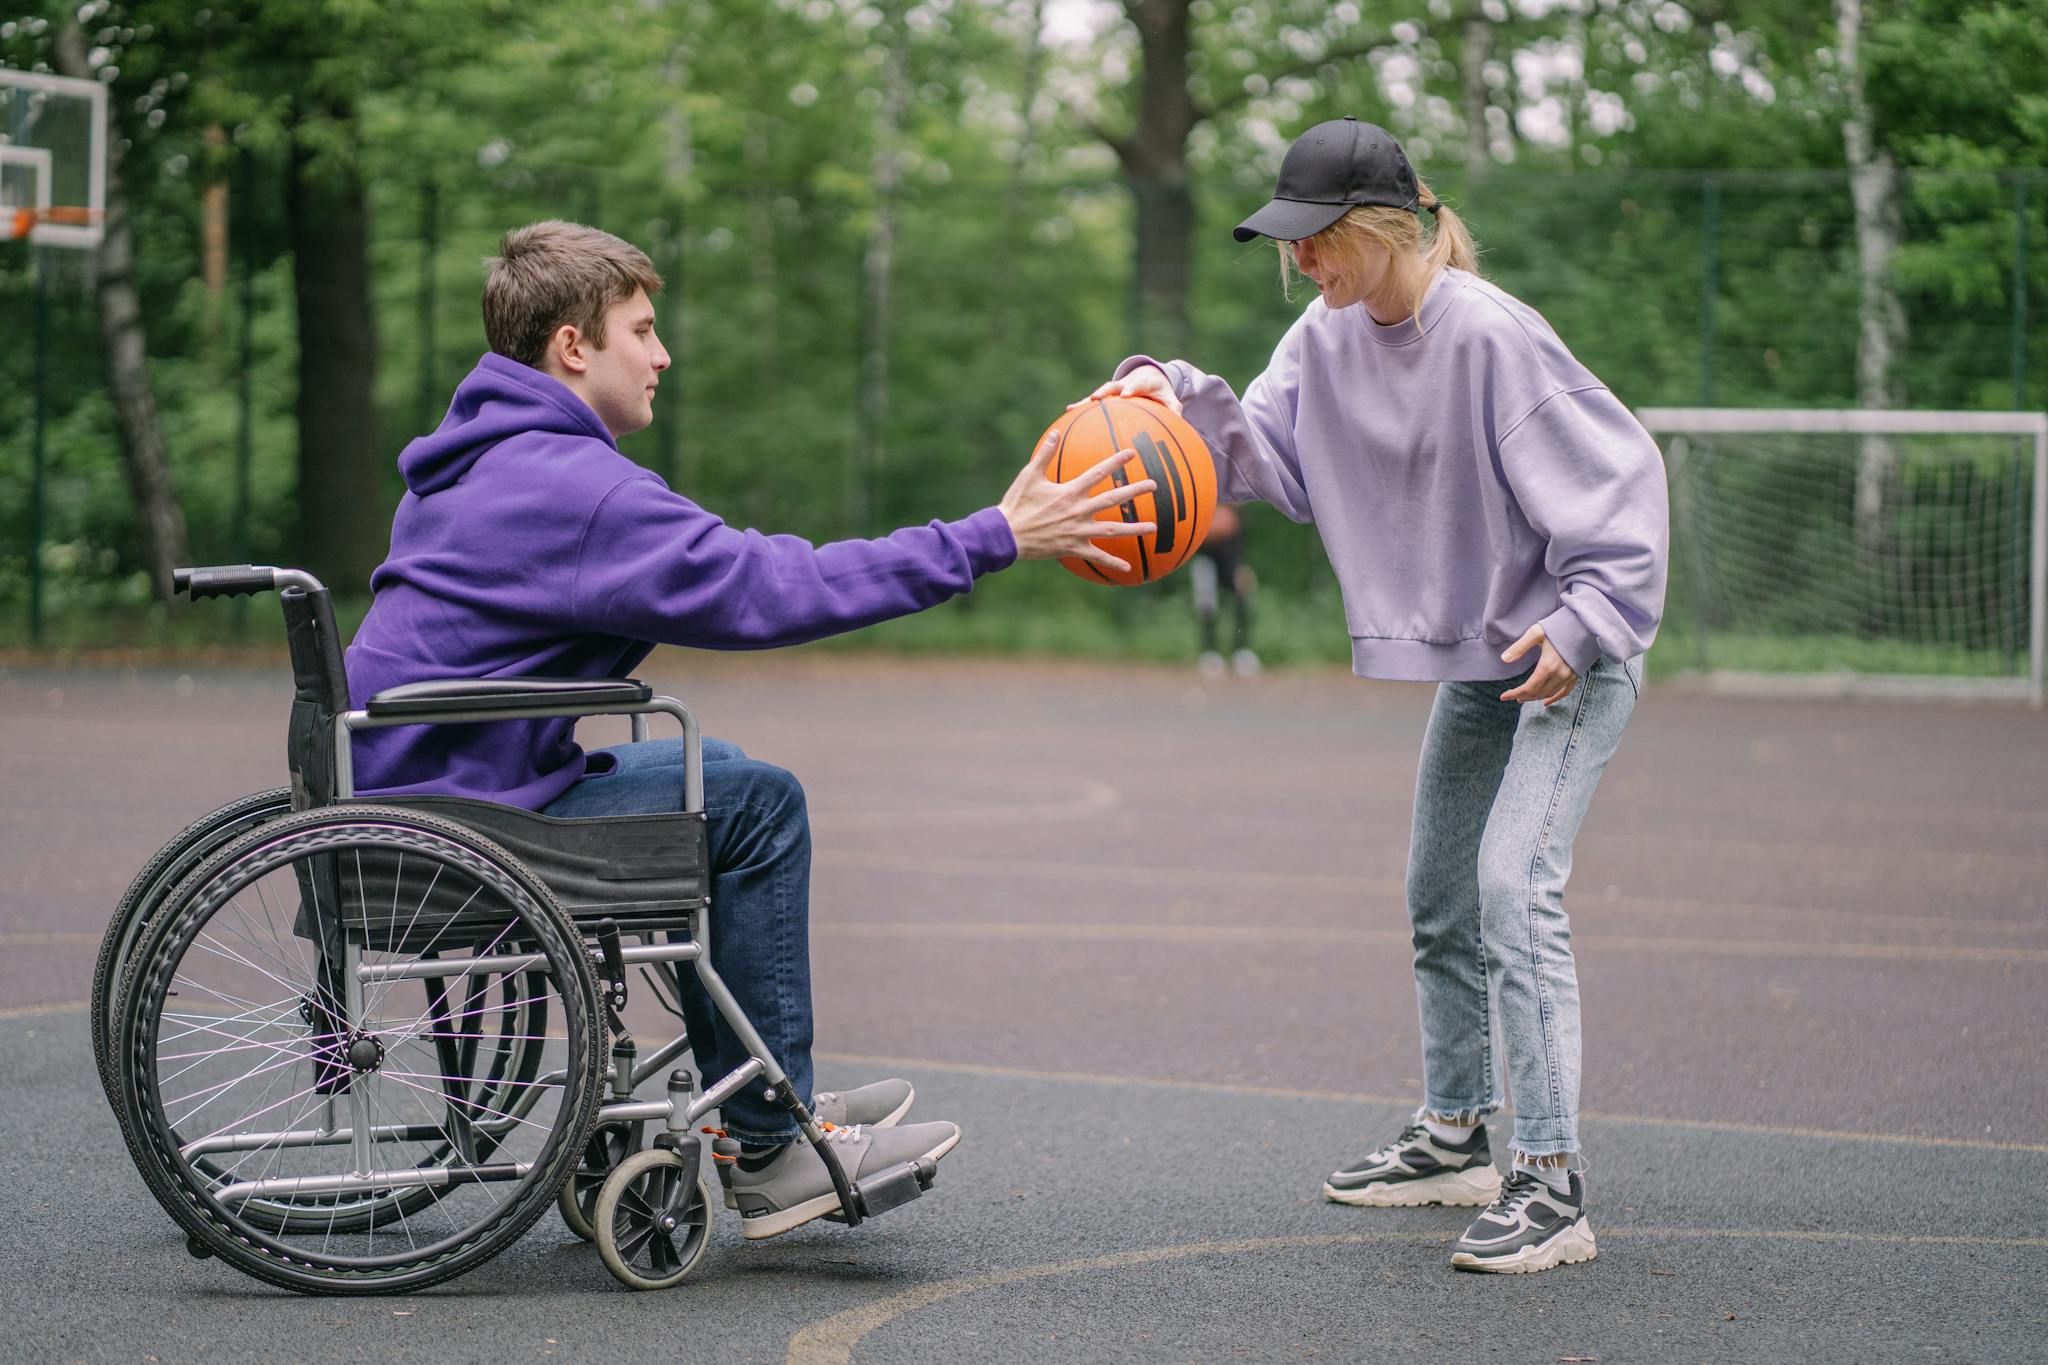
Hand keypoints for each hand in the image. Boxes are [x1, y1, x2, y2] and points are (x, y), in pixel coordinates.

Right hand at [999, 431, 1157, 574]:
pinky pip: (1097, 556)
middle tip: (1154, 484)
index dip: (1116, 461)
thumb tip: (1054, 433)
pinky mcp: (1074, 547)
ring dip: (1134, 528)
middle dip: (1135, 490)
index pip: (1099, 473)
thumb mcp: (1029, 476)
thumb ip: (1044, 454)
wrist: (1007, 535)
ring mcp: (1079, 530)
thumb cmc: (1017, 504)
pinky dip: (1113, 562)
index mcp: (1070, 492)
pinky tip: (1128, 567)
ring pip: (1113, 529)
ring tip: (1153, 527)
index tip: (1132, 453)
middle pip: (1113, 499)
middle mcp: (1079, 510)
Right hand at [1068, 364, 1181, 414]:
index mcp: (1141, 382)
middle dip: (1104, 391)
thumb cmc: (1160, 391)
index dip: (1131, 388)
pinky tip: (1068, 413)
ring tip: (1071, 408)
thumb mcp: (1170, 398)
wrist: (1148, 376)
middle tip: (1096, 398)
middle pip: (1112, 386)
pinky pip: (1093, 403)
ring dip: (1085, 401)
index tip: (1126, 394)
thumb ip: (1174, 408)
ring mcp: (1113, 390)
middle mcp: (1124, 384)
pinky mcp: (1106, 396)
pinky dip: (1081, 407)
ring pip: (1098, 394)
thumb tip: (1180, 421)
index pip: (1136, 384)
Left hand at [1499, 624, 1579, 705]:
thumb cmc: (1560, 625)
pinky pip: (1565, 691)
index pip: (1529, 688)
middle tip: (1512, 696)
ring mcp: (1570, 675)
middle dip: (1523, 696)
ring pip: (1550, 693)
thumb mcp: (1537, 632)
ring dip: (1536, 697)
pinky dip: (1554, 698)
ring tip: (1524, 697)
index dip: (1515, 694)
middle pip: (1538, 693)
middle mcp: (1560, 674)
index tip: (1504, 696)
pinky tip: (1546, 702)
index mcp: (1548, 665)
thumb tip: (1503, 659)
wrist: (1586, 623)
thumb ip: (1520, 647)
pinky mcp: (1577, 674)